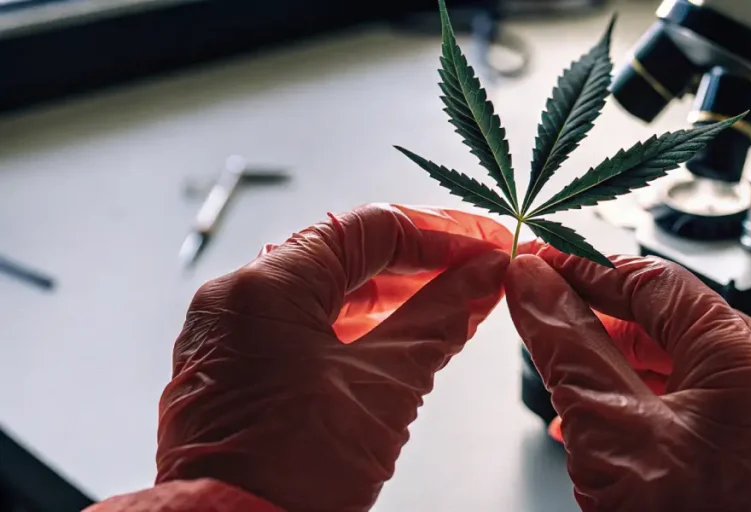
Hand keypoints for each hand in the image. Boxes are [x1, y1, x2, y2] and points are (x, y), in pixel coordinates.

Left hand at [155, 204, 511, 511]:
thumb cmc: (290, 475)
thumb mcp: (388, 385)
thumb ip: (441, 317)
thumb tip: (481, 277)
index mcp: (265, 287)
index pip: (369, 228)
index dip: (440, 234)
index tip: (483, 245)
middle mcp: (236, 300)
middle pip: (345, 255)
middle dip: (419, 264)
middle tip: (476, 273)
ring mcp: (229, 336)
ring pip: (324, 292)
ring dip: (392, 296)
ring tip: (452, 306)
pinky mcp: (233, 371)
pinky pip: (302, 327)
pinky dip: (355, 328)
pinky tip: (402, 337)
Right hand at [505, 247, 750, 510]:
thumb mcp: (609, 434)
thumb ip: (567, 345)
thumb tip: (535, 285)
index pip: (661, 284)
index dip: (591, 271)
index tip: (548, 266)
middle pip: (684, 327)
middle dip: (608, 328)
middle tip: (551, 324)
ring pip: (701, 371)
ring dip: (632, 372)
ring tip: (577, 389)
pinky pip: (724, 412)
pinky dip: (668, 410)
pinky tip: (625, 428)